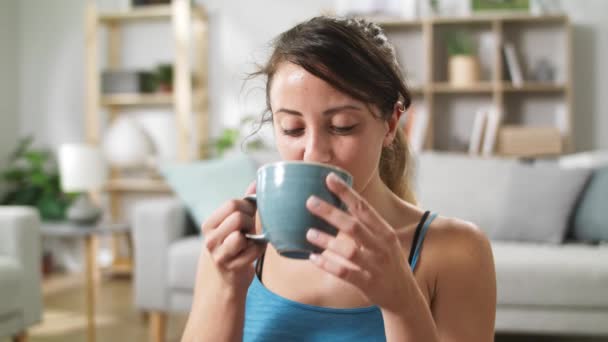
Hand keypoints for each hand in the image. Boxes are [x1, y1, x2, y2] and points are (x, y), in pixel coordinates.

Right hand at [199, 181, 264, 294]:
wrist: (225, 282)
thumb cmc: (233, 248)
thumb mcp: (234, 225)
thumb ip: (244, 204)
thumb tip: (256, 182)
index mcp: (209, 224)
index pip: (232, 204)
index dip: (247, 208)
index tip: (248, 217)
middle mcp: (210, 239)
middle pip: (239, 217)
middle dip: (251, 223)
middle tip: (250, 232)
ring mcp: (218, 254)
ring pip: (243, 234)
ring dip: (254, 237)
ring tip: (250, 243)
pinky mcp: (230, 267)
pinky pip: (253, 250)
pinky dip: (258, 250)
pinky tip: (252, 254)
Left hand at [305, 173, 413, 312]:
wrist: (405, 296)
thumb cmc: (390, 263)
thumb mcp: (386, 241)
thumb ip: (368, 226)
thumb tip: (342, 204)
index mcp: (386, 233)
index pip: (364, 208)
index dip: (347, 193)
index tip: (330, 177)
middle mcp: (382, 247)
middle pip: (354, 226)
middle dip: (331, 212)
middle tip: (310, 201)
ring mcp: (375, 266)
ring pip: (348, 251)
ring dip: (327, 241)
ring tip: (308, 233)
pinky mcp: (367, 284)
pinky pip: (344, 273)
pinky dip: (328, 265)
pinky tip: (314, 258)